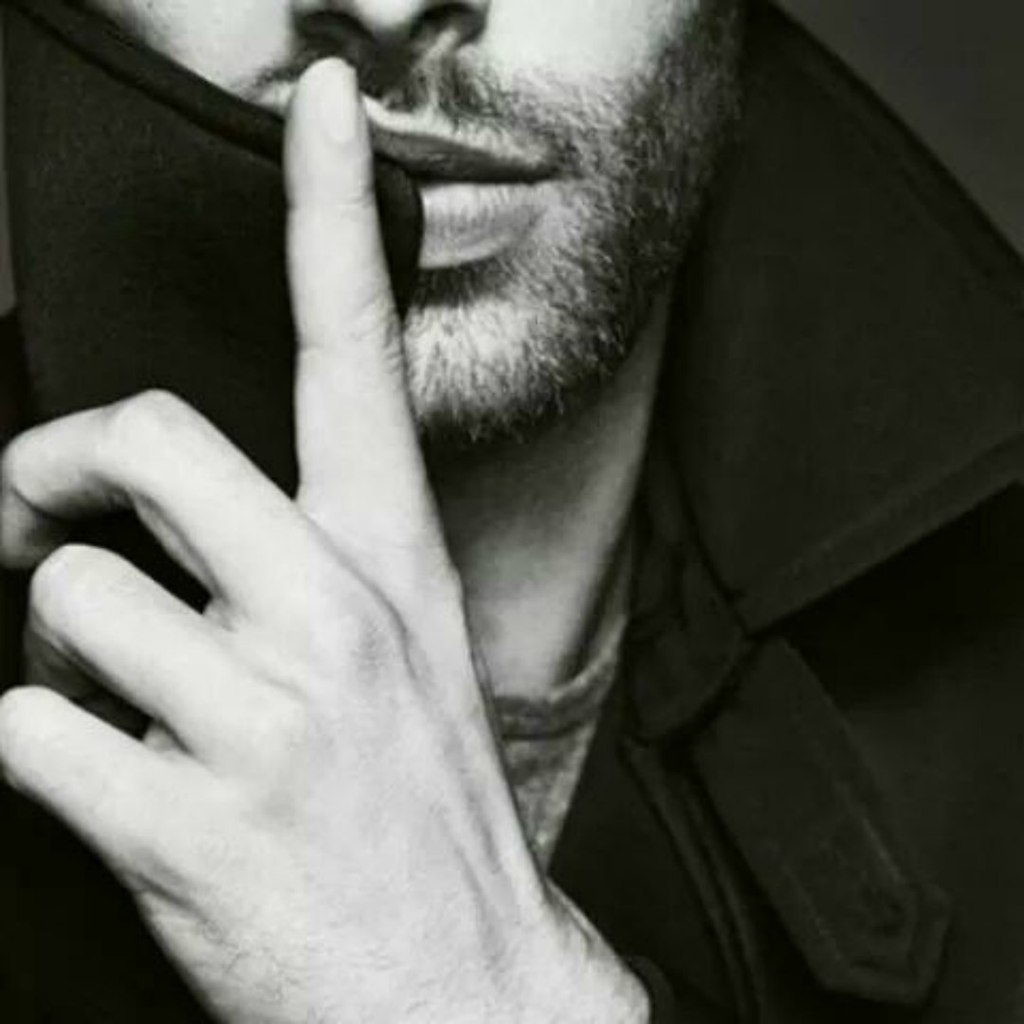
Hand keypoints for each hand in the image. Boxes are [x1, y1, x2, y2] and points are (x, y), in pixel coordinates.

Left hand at [0, 60, 646, 1023]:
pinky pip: (20, 730)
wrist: (465, 985)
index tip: (317, 100)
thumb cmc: (422, 812)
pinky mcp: (187, 824)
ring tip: (123, 715)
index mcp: (392, 564)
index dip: (335, 208)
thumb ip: (296, 564)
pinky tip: (109, 791)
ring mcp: (263, 716)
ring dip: (59, 658)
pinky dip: (29, 752)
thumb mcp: (396, 657)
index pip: (359, 347)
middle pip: (146, 438)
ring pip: (63, 601)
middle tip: (42, 512)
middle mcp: (332, 615)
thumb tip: (165, 519)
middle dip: (55, 466)